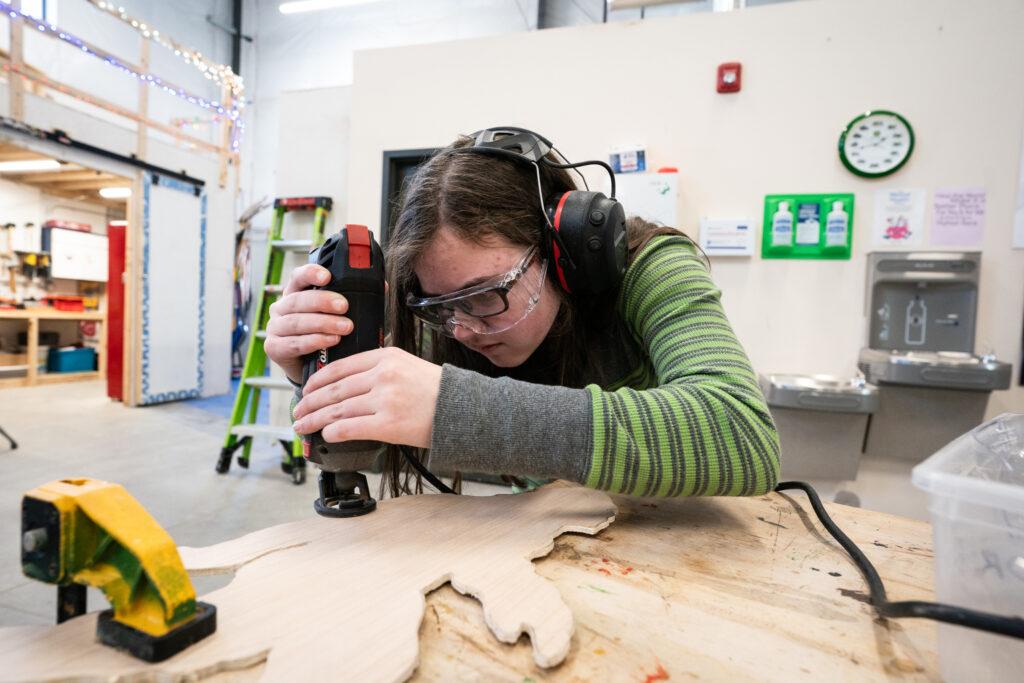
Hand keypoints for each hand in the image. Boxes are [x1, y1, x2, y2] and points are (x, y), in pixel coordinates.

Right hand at [264, 264, 351, 382]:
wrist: (314, 367)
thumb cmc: (327, 335)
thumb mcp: (339, 315)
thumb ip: (357, 299)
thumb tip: (382, 286)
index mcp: (296, 293)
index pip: (299, 277)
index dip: (311, 273)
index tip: (327, 276)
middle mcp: (282, 308)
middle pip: (298, 299)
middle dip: (322, 301)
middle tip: (344, 306)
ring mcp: (275, 327)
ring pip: (296, 322)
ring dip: (322, 324)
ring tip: (345, 327)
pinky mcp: (274, 348)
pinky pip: (293, 343)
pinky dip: (313, 341)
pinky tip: (330, 341)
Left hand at [291, 347, 441, 448]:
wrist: (464, 410)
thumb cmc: (436, 391)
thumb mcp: (407, 365)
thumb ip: (379, 369)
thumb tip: (345, 384)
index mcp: (386, 356)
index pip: (340, 366)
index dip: (317, 380)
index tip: (306, 390)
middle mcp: (383, 375)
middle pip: (334, 389)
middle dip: (310, 402)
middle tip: (298, 411)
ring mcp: (385, 400)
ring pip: (337, 409)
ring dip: (315, 419)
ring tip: (303, 426)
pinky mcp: (389, 425)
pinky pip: (350, 427)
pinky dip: (333, 432)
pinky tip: (325, 435)